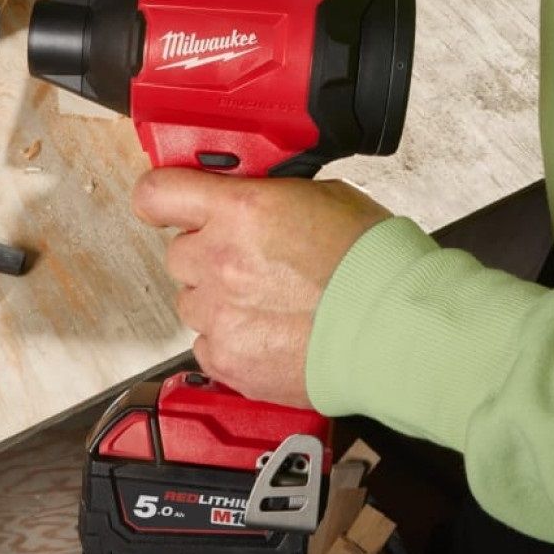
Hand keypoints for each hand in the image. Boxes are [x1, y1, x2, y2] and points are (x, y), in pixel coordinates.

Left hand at [132, 169, 389, 407]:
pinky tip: (269, 333)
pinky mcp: (227, 358)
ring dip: (219, 300)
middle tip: (251, 262)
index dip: (157, 198)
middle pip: (179, 253)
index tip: (162, 203)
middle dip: (208, 255)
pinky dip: (231, 340)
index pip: (158, 195)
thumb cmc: (374, 264)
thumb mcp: (324, 198)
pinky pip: (208, 344)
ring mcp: (219, 313)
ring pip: (192, 301)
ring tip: (270, 303)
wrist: (396, 329)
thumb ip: (271, 196)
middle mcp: (219, 260)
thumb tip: (252, 196)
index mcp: (240, 211)